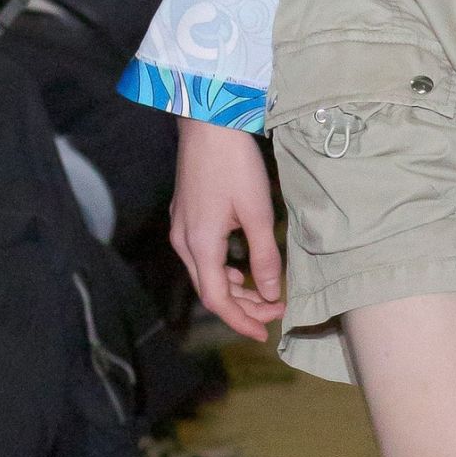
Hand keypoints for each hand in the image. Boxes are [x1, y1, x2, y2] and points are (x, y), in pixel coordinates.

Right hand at [171, 120, 282, 339]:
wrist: (208, 123)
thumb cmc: (235, 164)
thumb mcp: (258, 213)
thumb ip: (264, 256)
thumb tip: (269, 293)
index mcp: (200, 245)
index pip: (217, 300)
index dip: (241, 321)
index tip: (265, 333)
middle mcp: (184, 241)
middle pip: (210, 290)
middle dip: (242, 307)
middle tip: (274, 312)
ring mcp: (181, 228)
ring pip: (205, 274)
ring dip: (234, 289)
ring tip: (263, 296)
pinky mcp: (185, 216)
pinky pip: (201, 256)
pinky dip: (223, 270)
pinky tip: (240, 270)